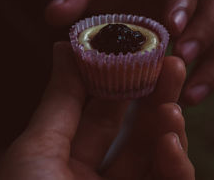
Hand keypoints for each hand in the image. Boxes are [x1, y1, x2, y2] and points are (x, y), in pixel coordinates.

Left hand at [0, 42, 194, 179]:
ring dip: (167, 125)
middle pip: (132, 130)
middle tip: (170, 59)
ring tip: (172, 101)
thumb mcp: (37, 150)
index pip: (96, 114)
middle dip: (152, 94)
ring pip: (157, 156)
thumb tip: (63, 47)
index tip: (133, 49)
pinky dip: (175, 163)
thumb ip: (59, 98)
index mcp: (63, 165)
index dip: (115, 80)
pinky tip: (170, 138)